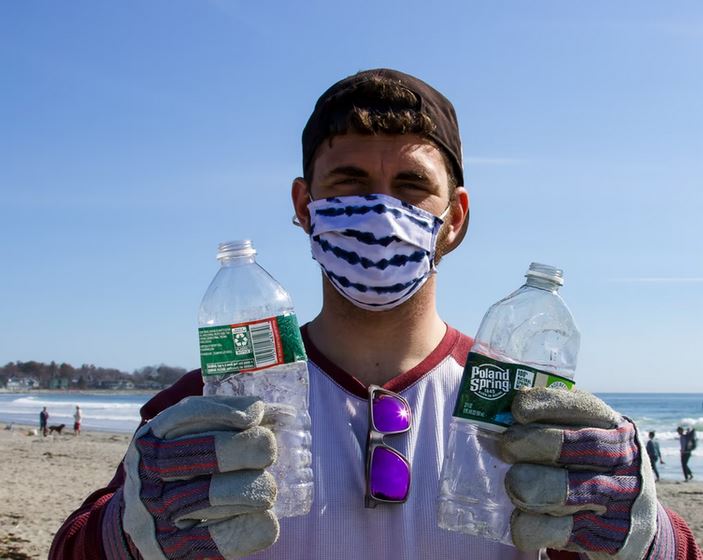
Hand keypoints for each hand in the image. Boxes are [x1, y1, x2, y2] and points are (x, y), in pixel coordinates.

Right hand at [102, 396, 278, 558]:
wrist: (139, 522)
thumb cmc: (179, 470)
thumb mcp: (188, 440)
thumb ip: (228, 423)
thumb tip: (283, 413)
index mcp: (153, 439)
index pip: (184, 416)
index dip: (222, 412)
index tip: (256, 413)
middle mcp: (147, 472)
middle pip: (195, 455)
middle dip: (239, 447)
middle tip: (269, 449)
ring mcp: (154, 512)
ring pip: (204, 497)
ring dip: (245, 489)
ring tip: (269, 489)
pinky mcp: (167, 548)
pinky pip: (208, 540)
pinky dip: (243, 530)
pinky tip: (268, 522)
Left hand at [500, 388, 656, 559]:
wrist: (635, 521)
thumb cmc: (593, 465)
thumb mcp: (588, 435)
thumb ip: (555, 422)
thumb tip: (497, 410)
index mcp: (613, 426)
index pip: (583, 407)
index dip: (548, 404)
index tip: (518, 409)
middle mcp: (620, 459)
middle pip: (572, 446)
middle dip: (530, 443)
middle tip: (506, 447)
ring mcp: (616, 498)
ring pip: (566, 490)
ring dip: (529, 486)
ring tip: (512, 482)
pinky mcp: (605, 535)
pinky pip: (559, 530)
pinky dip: (531, 525)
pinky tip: (518, 518)